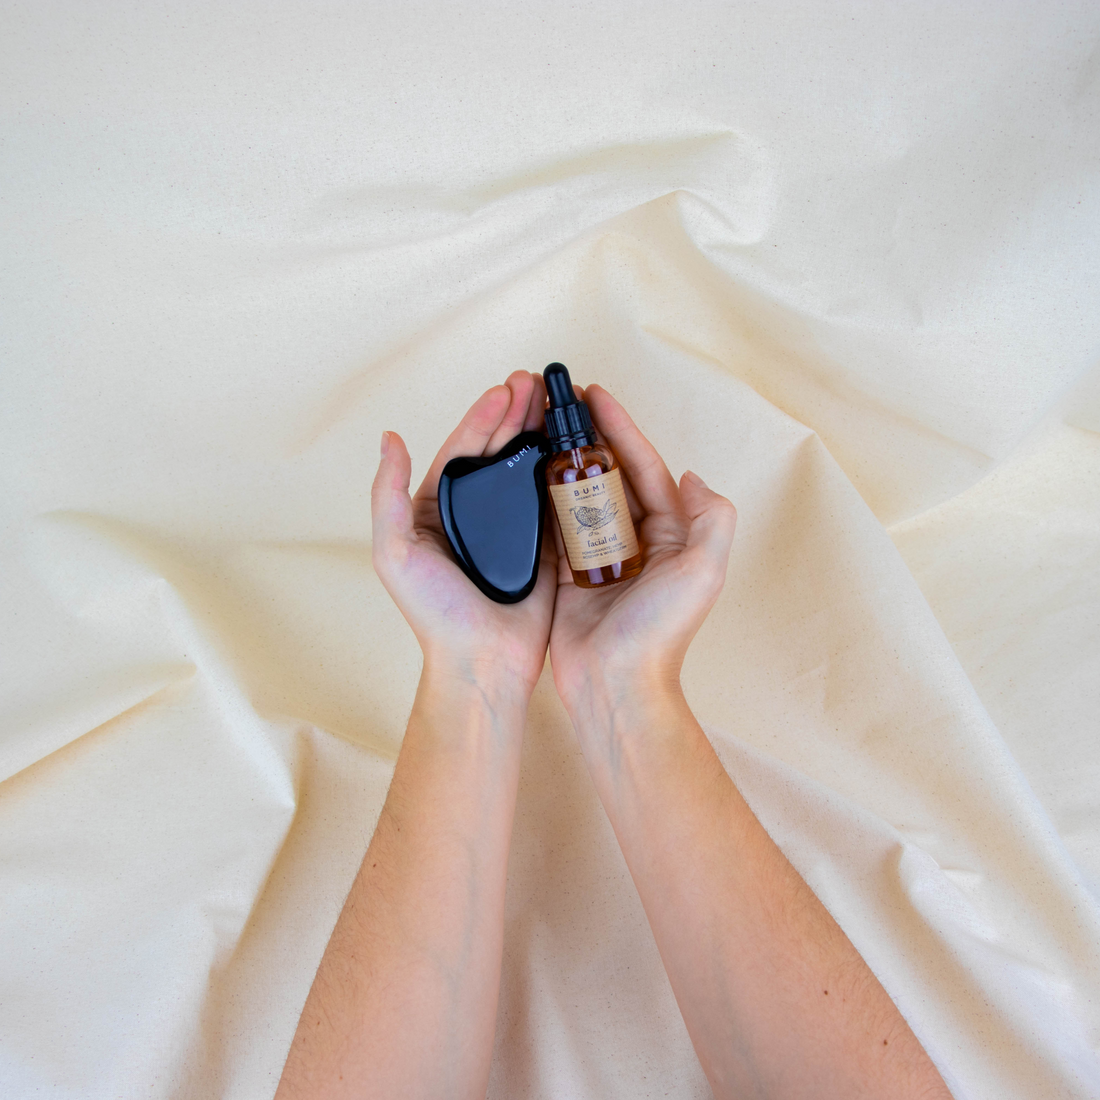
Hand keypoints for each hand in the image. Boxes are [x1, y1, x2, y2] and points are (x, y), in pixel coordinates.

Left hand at [372, 370, 557, 695]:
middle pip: (498, 453)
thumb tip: (389, 439)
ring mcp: (511, 530)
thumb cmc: (434, 615)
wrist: (482, 660)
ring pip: (528, 470)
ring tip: (556, 405)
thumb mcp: (395, 553)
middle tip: (536, 385)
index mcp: (437, 513)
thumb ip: (387, 495)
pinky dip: (565, 473)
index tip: (504, 390)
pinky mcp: (543, 547)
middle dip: (516, 415)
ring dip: (541, 435)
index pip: (461, 451)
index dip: (482, 417)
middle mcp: (475, 517)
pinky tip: (577, 448)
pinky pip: (555, 502)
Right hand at [547, 383, 736, 710]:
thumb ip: (710, 519)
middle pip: (607, 474)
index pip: (643, 466)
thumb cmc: (661, 632)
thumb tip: (692, 476)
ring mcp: (597, 555)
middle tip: (560, 403)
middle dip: (586, 436)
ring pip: (577, 494)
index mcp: (669, 532)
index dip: (620, 427)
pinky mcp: (566, 572)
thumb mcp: (703, 571)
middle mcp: (634, 539)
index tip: (595, 395)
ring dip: (560, 461)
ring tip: (537, 426)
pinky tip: (522, 470)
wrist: (615, 683)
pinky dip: (540, 497)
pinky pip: (552, 525)